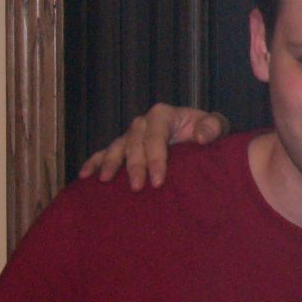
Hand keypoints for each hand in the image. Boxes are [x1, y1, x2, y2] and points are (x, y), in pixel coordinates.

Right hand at [78, 103, 229, 189]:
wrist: (201, 134)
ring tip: (105, 180)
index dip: (155, 158)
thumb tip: (201, 137)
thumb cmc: (207, 130)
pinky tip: (84, 175)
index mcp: (163, 114)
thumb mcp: (216, 126)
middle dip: (134, 165)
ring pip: (117, 146)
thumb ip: (212, 128)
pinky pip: (104, 152)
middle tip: (137, 187)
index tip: (158, 180)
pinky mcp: (125, 146)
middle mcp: (143, 122)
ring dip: (109, 163)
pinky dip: (94, 162)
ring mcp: (132, 134)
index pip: (155, 136)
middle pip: (134, 143)